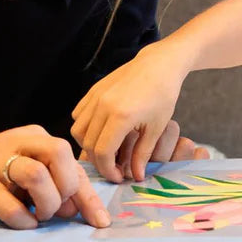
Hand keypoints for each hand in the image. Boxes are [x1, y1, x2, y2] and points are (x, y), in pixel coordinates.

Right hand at [0, 125, 110, 229]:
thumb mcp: (29, 169)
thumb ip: (55, 183)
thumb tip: (77, 211)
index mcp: (37, 137)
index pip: (72, 161)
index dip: (89, 194)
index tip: (101, 221)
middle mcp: (20, 144)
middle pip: (59, 153)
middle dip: (67, 187)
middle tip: (58, 208)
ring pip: (36, 173)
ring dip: (47, 201)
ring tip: (42, 215)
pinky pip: (8, 203)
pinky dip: (23, 218)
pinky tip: (25, 223)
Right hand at [71, 41, 190, 182]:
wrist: (159, 64)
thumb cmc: (163, 94)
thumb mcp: (158, 127)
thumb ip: (143, 153)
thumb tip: (135, 177)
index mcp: (121, 116)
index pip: (102, 152)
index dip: (107, 170)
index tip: (118, 177)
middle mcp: (103, 105)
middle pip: (88, 144)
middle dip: (98, 161)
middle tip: (112, 167)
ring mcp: (96, 96)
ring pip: (78, 130)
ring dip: (88, 145)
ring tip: (106, 150)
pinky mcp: (93, 90)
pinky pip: (78, 115)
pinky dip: (84, 127)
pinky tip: (100, 131)